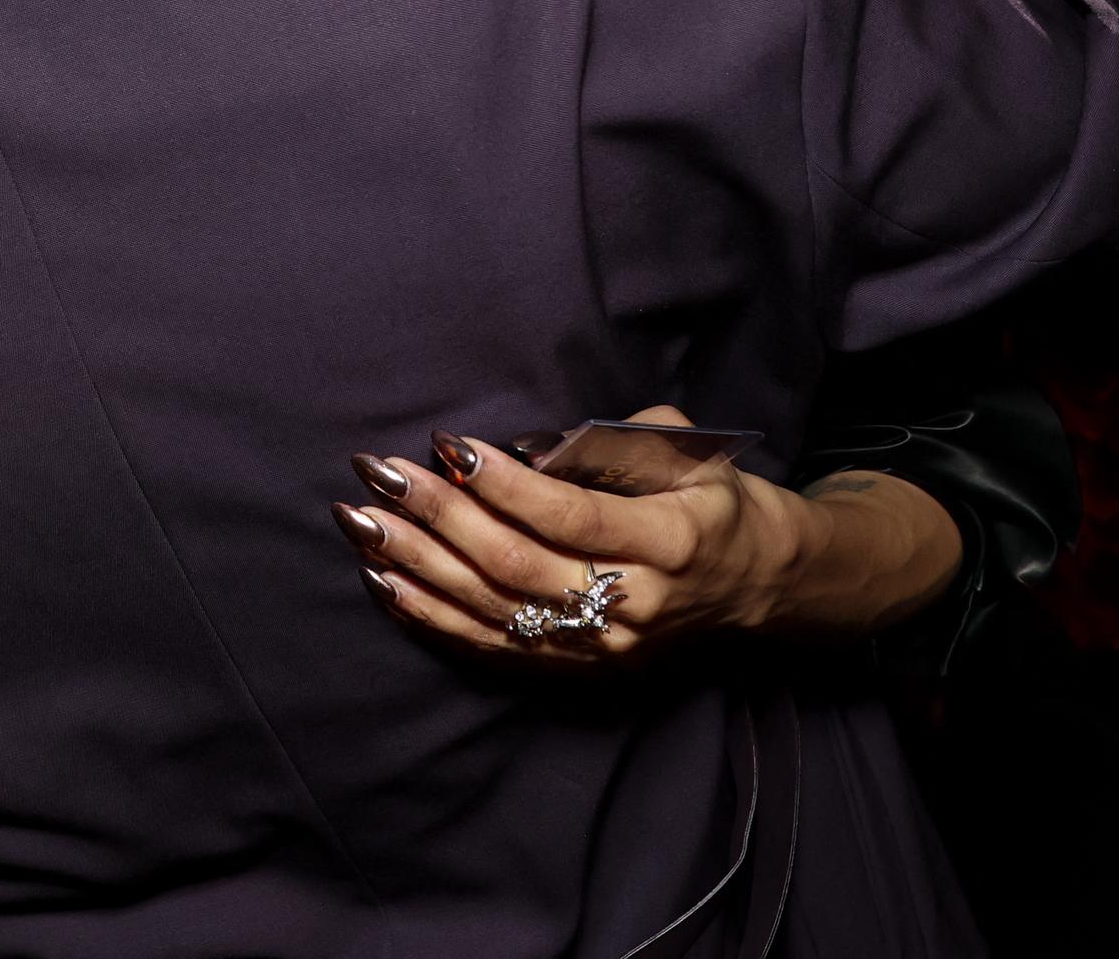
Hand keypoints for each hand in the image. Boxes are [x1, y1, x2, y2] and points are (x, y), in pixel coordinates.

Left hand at [337, 409, 810, 666]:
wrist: (758, 584)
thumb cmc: (713, 498)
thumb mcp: (685, 451)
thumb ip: (611, 444)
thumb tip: (526, 448)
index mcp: (669, 541)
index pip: (568, 516)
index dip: (502, 484)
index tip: (447, 444)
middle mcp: (634, 605)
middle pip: (518, 565)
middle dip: (440, 517)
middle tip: (381, 472)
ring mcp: (603, 650)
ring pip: (495, 610)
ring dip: (419, 565)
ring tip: (361, 522)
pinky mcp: (579, 673)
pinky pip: (493, 648)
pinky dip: (432, 616)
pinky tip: (385, 582)